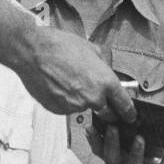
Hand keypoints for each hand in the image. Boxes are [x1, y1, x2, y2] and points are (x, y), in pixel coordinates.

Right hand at [14, 27, 133, 119]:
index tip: (130, 116)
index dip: (129, 113)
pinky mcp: (59, 110)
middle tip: (100, 99)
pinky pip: (67, 108)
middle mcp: (93, 98)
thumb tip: (107, 73)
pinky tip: (57, 85)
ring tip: (68, 80)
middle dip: (107, 110)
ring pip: (84, 108)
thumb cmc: (60, 46)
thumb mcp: (91, 49)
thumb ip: (103, 66)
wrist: (33, 52)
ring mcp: (75, 106)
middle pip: (107, 114)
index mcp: (106, 82)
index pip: (124, 105)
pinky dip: (65, 100)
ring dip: (81, 99)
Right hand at [89, 125, 163, 163]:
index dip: (94, 140)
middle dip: (111, 143)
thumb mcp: (141, 149)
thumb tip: (132, 111)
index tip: (90, 126)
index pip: (101, 152)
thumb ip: (133, 136)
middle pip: (112, 160)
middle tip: (113, 127)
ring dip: (135, 154)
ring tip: (140, 138)